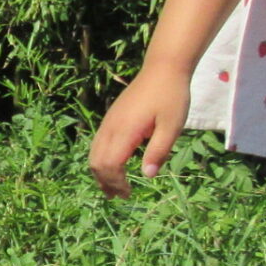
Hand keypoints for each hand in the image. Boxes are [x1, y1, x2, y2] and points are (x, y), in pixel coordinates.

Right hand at [89, 62, 190, 197]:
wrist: (162, 69)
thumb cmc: (171, 97)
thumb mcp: (172, 126)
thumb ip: (159, 151)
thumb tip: (148, 175)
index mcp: (125, 131)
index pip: (111, 165)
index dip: (117, 182)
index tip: (129, 194)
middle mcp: (111, 128)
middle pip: (97, 162)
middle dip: (106, 182)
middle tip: (119, 196)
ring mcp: (108, 123)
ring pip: (94, 154)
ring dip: (100, 173)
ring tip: (112, 187)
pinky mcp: (111, 119)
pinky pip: (97, 145)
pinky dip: (101, 161)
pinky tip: (113, 167)